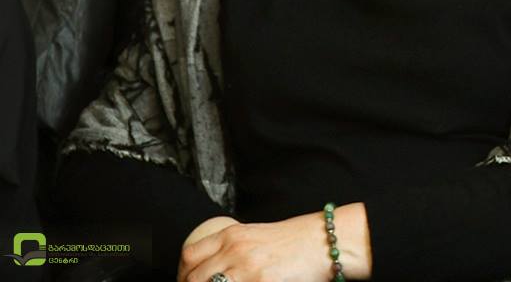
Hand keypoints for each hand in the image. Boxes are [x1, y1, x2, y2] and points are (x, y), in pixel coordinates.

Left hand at [179, 213, 332, 281]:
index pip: (190, 255)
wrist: (328, 241)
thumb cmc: (300, 240)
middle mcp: (236, 249)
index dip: (183, 274)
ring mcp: (247, 268)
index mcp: (233, 234)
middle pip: (194, 277)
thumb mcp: (260, 235)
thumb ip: (237, 248)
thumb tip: (219, 269)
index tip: (187, 281)